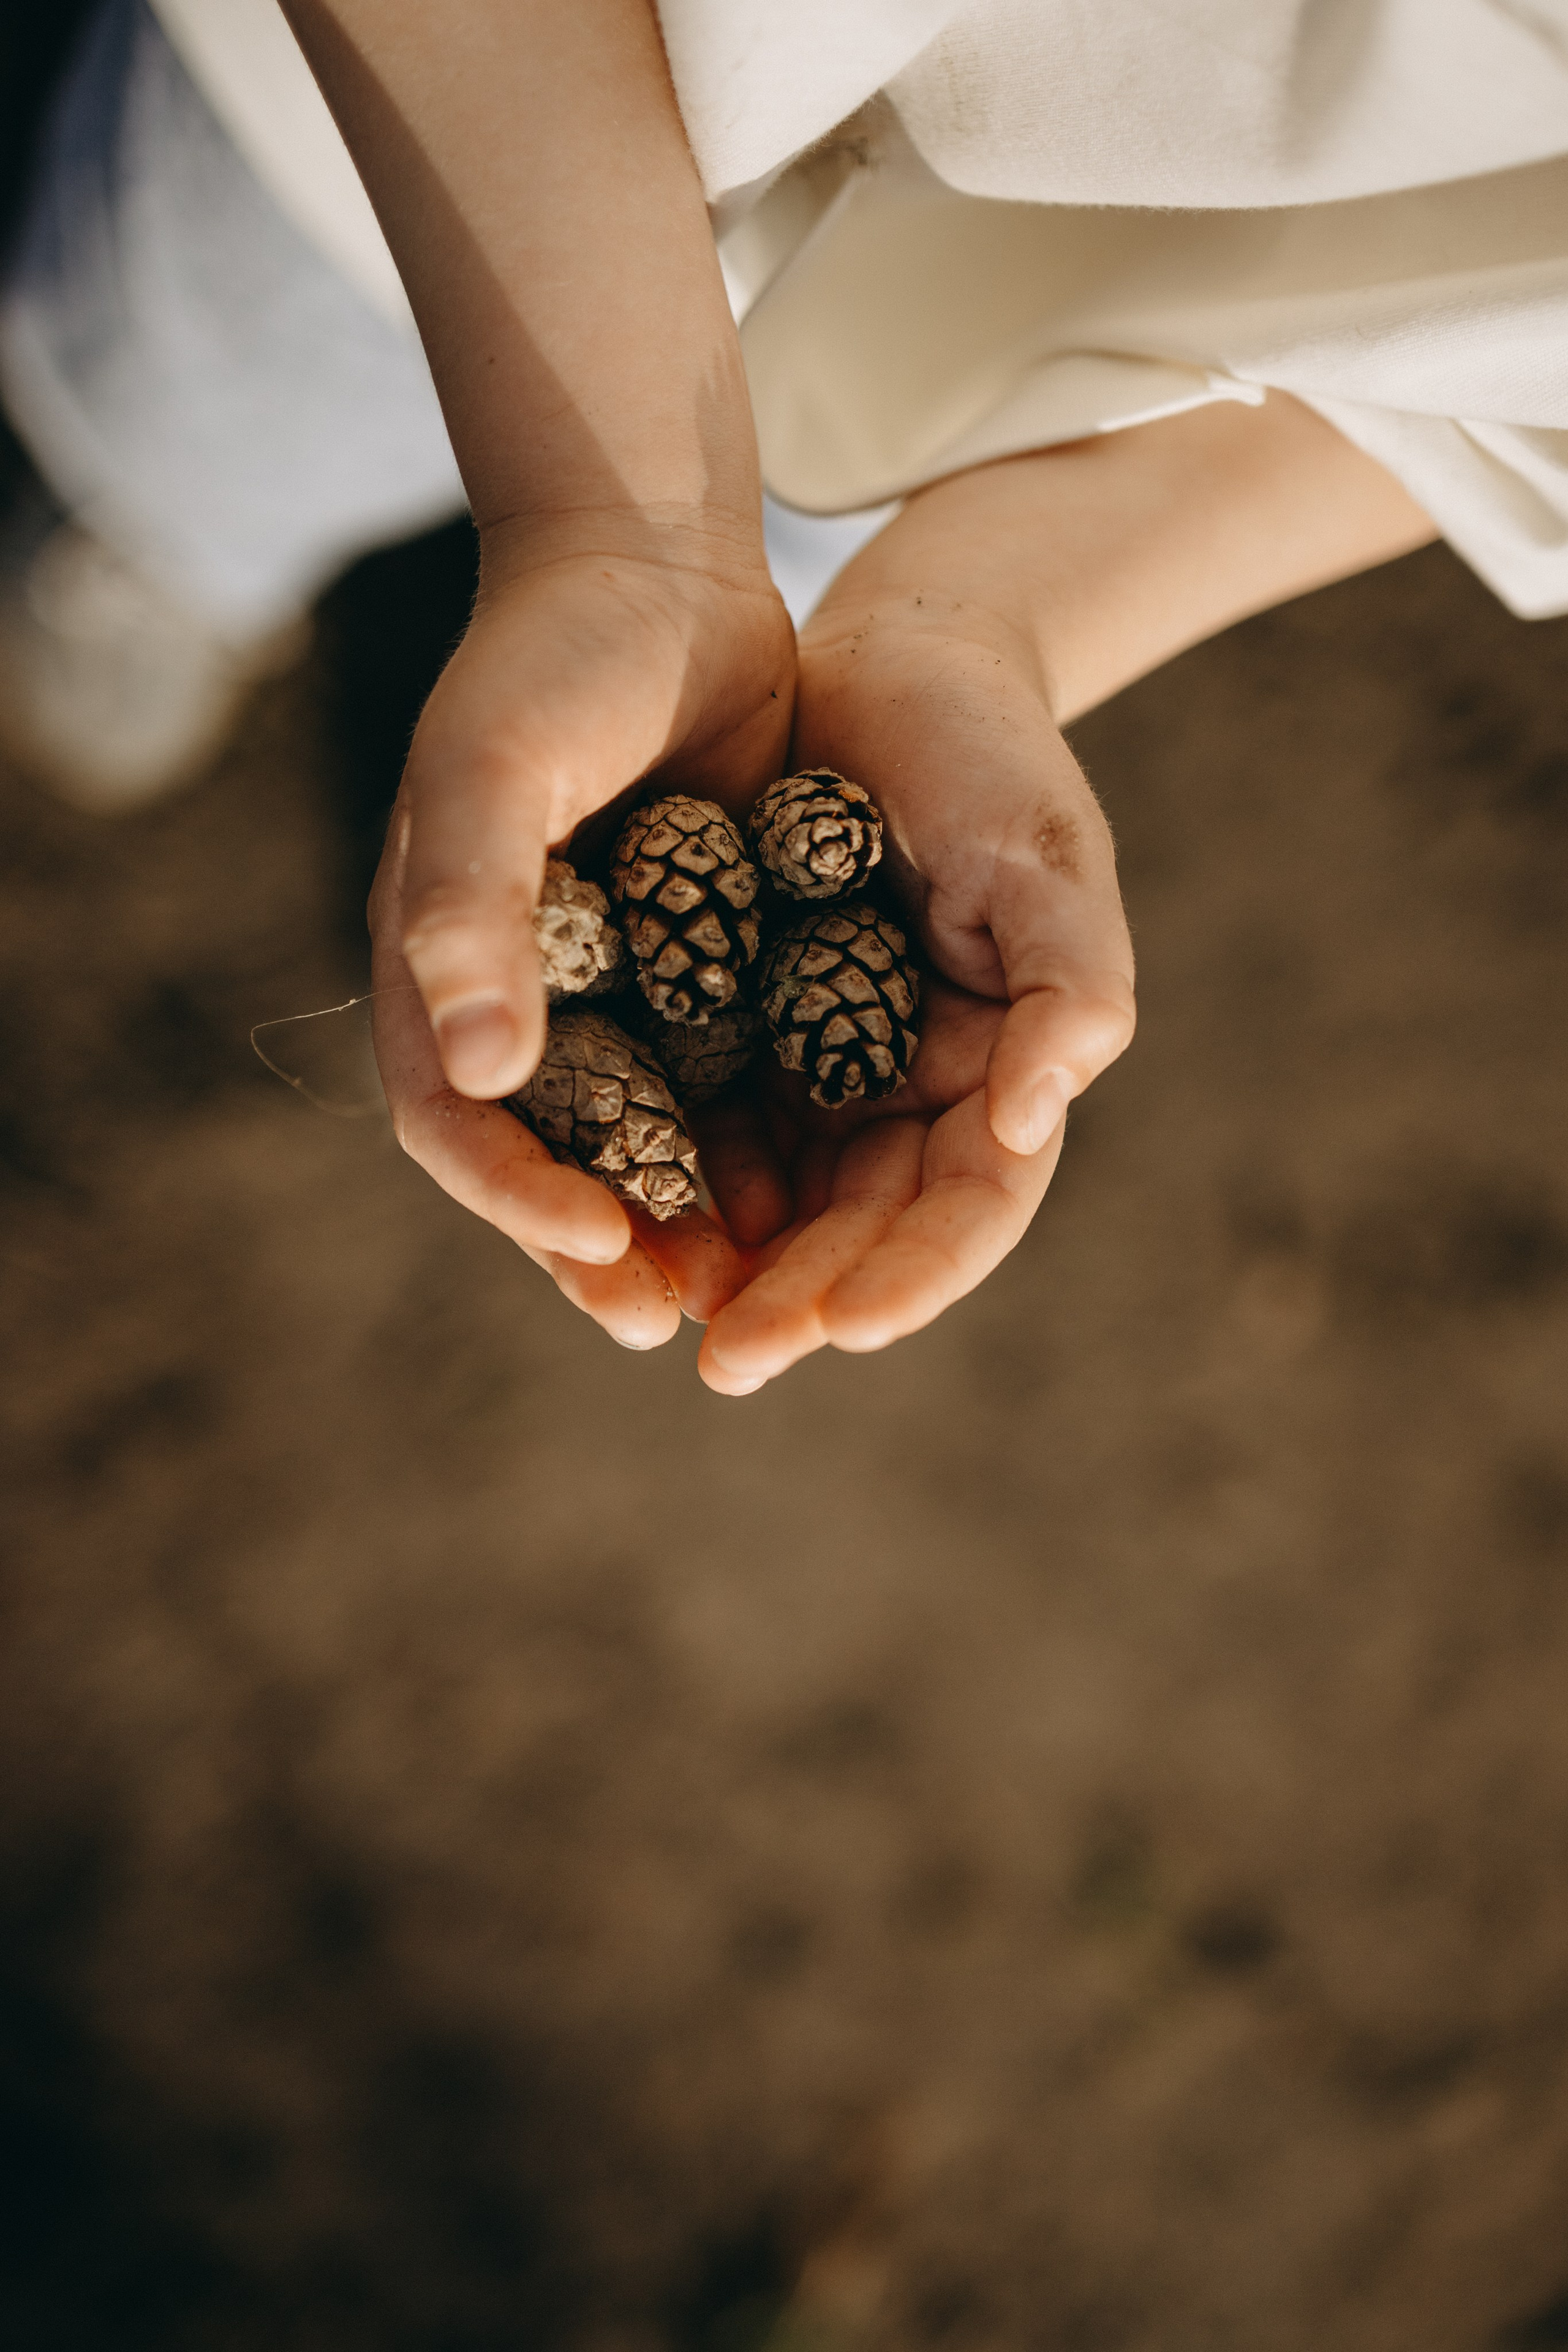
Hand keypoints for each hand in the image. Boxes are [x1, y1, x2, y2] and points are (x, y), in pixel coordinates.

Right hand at [371, 516, 792, 1348]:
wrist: (657, 572)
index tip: (598, 1252)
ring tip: (756, 1300)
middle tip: (684, 1328)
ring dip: (689, 1227)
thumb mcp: (494, 766)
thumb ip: (470, 908)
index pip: (457, 1124)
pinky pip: (717, 1089)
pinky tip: (814, 1201)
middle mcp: (519, 1002)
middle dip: (611, 1252)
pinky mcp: (694, 972)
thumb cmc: (552, 658)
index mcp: (440, 970)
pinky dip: (751, 1151)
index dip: (516, 1201)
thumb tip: (472, 1070)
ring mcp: (609, 992)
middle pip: (551, 1165)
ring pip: (641, 1146)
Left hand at [695, 576, 1135, 1393]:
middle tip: (728, 1361)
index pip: (971, 1205)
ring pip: (781, 1204)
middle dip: (803, 1300)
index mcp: (1003, 1069)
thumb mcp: (1047, 855)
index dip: (917, 1275)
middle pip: (865, 1231)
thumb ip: (1072, 983)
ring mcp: (825, 1068)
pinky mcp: (745, 1032)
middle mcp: (913, 1090)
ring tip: (661, 1317)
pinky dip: (673, 1183)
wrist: (896, 659)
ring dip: (729, 1269)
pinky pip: (706, 1129)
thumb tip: (1039, 1117)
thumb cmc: (989, 752)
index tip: (843, 1326)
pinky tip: (618, 1219)